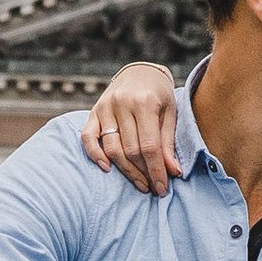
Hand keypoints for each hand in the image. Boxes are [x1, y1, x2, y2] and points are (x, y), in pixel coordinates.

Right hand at [80, 64, 182, 193]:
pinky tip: (106, 168)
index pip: (150, 146)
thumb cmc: (159, 94)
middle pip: (131, 150)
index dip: (156, 171)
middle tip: (152, 188)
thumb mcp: (170, 113)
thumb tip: (173, 172)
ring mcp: (105, 107)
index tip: (162, 189)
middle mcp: (122, 104)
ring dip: (125, 170)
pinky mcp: (93, 111)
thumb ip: (168, 142)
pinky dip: (95, 154)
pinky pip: (88, 137)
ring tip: (140, 183)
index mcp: (145, 102)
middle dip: (143, 173)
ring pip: (112, 148)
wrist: (140, 71)